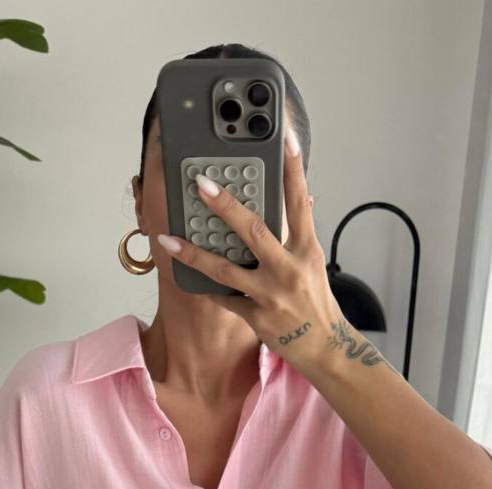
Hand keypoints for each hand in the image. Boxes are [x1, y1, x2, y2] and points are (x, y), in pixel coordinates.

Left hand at [156, 127, 343, 375]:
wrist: (323, 347)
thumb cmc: (316, 302)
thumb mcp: (313, 263)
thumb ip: (299, 234)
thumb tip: (302, 199)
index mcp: (306, 249)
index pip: (299, 201)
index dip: (293, 168)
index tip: (284, 138)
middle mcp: (288, 269)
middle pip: (254, 230)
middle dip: (225, 206)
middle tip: (201, 183)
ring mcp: (270, 294)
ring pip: (225, 269)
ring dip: (193, 253)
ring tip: (167, 239)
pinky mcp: (255, 316)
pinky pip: (223, 298)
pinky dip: (204, 286)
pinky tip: (184, 273)